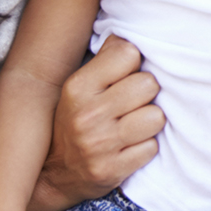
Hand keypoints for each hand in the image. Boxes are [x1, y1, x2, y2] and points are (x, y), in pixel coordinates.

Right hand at [34, 36, 164, 210]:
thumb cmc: (75, 121)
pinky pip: (151, 148)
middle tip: (132, 104)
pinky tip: (129, 147)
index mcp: (78, 87)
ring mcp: (99, 145)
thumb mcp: (79, 86)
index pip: (129, 54)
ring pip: (156, 117)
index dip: (133, 65)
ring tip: (133, 126)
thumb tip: (130, 35)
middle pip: (148, 84)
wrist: (54, 174)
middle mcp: (87, 115)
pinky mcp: (111, 171)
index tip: (125, 77)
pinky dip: (145, 148)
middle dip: (146, 94)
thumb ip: (106, 58)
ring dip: (149, 122)